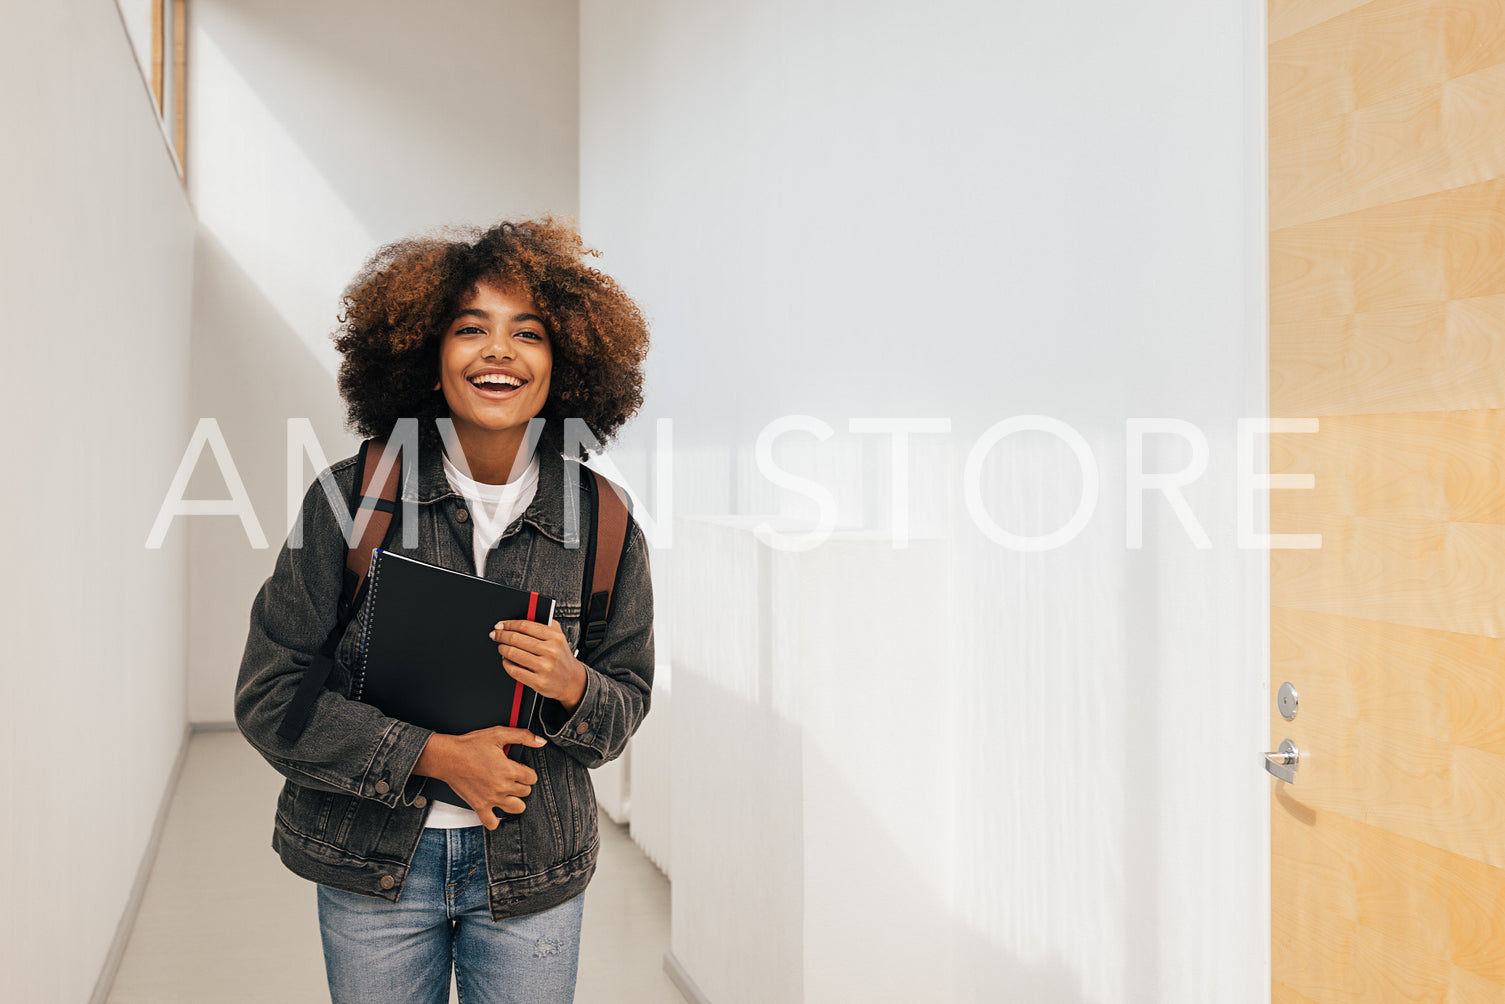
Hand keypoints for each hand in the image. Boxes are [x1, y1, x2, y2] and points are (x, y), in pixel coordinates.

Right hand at [413, 727, 544, 829]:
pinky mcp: (479, 806)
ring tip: (508, 792)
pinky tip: (495, 810)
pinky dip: (495, 820)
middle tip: (512, 778)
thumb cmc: (469, 746)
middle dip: (521, 784)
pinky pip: (492, 823)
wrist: (447, 757)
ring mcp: (491, 799)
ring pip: (517, 808)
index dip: (527, 772)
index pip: (532, 778)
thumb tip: (540, 742)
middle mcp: (502, 787)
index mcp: (509, 770)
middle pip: (526, 792)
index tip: (519, 769)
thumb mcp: (498, 733)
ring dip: (515, 801)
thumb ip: (522, 736)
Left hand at [491, 618, 587, 711]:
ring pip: (513, 654)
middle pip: (516, 639)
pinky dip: (506, 664)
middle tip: (495, 635)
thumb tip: (518, 621)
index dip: (509, 624)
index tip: (500, 625)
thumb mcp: (559, 636)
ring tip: (500, 647)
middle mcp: (551, 651)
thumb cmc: (561, 656)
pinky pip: (514, 670)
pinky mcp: (538, 682)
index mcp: (555, 637)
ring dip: (502, 649)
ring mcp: (544, 668)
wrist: (572, 681)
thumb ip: (544, 625)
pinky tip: (506, 661)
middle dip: (501, 635)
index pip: (525, 626)